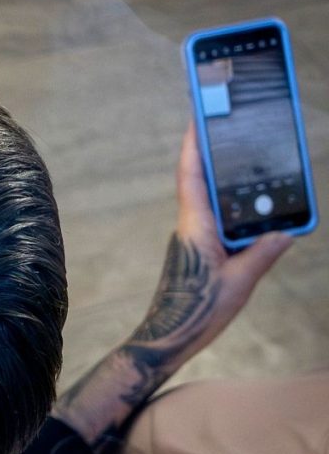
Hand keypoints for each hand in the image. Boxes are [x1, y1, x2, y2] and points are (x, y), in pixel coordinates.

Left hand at [52, 123, 292, 449]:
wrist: (169, 336)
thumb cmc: (199, 310)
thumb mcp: (240, 281)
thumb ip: (262, 253)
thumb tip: (284, 231)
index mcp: (195, 226)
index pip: (191, 176)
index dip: (194, 145)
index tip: (198, 117)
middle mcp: (190, 225)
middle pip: (198, 180)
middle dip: (210, 152)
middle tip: (227, 126)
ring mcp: (192, 237)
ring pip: (206, 199)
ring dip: (221, 178)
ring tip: (244, 157)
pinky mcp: (197, 249)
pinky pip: (214, 218)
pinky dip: (230, 205)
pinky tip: (250, 205)